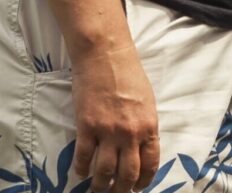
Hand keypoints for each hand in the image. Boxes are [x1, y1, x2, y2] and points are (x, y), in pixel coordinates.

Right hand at [72, 40, 159, 192]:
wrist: (105, 54)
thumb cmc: (128, 72)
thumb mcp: (147, 100)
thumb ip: (145, 125)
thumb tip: (141, 147)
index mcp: (149, 125)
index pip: (150, 164)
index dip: (144, 181)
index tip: (137, 188)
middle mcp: (130, 133)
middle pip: (128, 175)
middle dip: (122, 190)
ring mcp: (108, 131)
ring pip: (105, 172)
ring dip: (100, 186)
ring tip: (97, 189)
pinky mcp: (87, 126)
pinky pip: (84, 157)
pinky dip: (81, 169)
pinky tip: (81, 172)